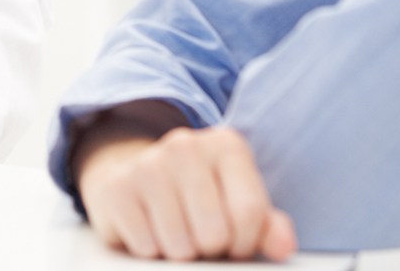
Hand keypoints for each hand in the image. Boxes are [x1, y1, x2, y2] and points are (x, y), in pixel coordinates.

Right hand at [74, 119, 296, 262]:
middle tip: (199, 236)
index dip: (244, 243)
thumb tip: (284, 247)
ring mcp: (147, 164)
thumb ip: (268, 226)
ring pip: (180, 247)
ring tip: (173, 232)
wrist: (132, 173)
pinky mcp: (116, 188)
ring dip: (178, 253)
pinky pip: (146, 247)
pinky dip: (149, 251)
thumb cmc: (196, 197)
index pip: (250, 214)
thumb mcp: (237, 204)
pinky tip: (148, 229)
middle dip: (209, 249)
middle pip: (214, 234)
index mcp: (226, 146)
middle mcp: (185, 146)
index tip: (233, 241)